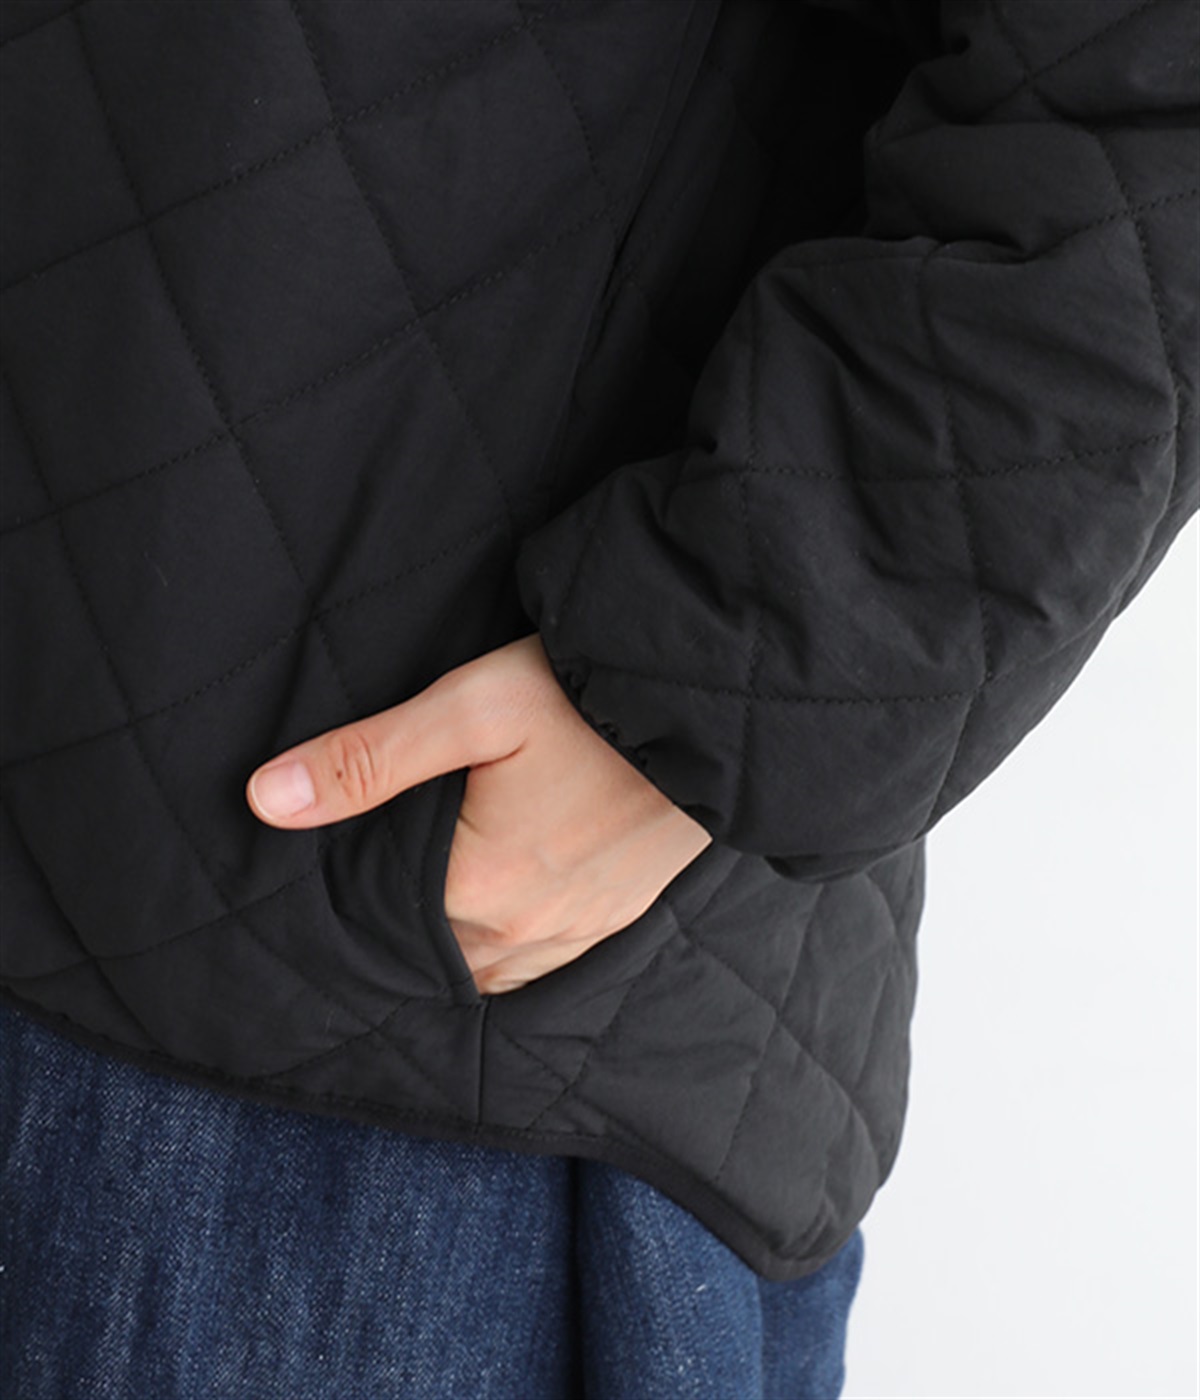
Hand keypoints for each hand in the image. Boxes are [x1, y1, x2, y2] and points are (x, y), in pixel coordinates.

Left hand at [245, 635, 711, 993]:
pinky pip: (543, 964)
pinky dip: (507, 953)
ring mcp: (579, 929)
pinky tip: (495, 917)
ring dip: (453, 947)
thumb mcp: (471, 709)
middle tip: (368, 888)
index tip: (329, 876)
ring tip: (424, 907)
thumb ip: (369, 758)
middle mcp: (528, 929)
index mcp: (479, 888)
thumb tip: (266, 799)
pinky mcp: (619, 915)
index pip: (384, 925)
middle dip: (399, 929)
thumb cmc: (586, 700)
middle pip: (435, 952)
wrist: (709, 708)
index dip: (350, 906)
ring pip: (487, 969)